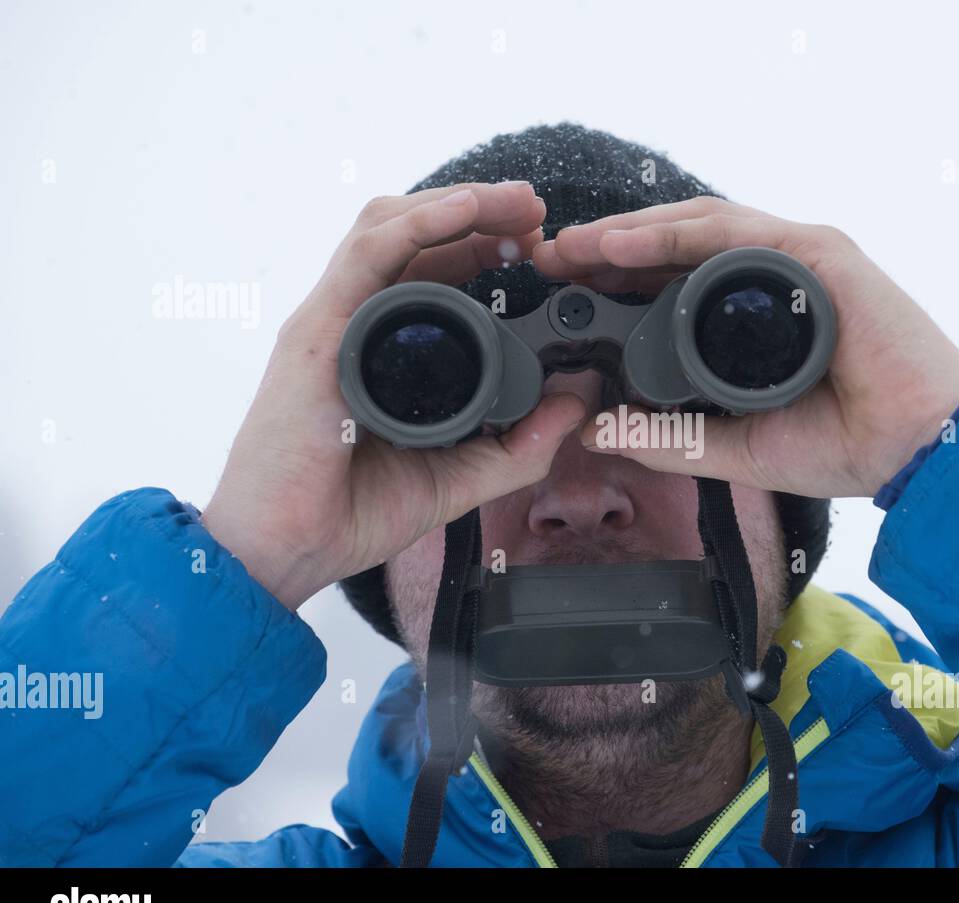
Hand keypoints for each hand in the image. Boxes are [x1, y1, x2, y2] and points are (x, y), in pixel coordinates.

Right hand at [201, 182, 586, 609]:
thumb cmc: (353, 512)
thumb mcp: (460, 476)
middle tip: (537, 212)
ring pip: (391, 226)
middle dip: (482, 212)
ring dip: (460, 204)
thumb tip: (576, 405)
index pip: (433, 272)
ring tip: (516, 203)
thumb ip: (520, 447)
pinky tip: (467, 209)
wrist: (287, 549)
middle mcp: (356, 324)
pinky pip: (369, 254)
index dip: (484, 247)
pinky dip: (420, 222)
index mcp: (383, 349)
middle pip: (416, 237)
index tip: (539, 247)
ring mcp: (334, 321)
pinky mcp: (317, 330)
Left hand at [531, 197, 958, 499]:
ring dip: (627, 234)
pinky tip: (623, 243)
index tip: (560, 295)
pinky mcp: (816, 251)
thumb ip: (668, 439)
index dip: (613, 285)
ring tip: (572, 248)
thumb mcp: (734, 445)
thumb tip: (594, 432)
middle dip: (606, 250)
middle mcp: (769, 280)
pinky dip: (673, 233)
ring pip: (695, 227)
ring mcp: (793, 259)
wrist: (919, 447)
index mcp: (751, 319)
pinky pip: (733, 232)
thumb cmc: (845, 442)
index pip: (671, 287)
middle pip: (674, 248)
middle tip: (548, 260)